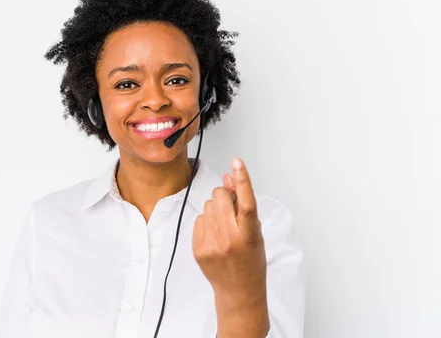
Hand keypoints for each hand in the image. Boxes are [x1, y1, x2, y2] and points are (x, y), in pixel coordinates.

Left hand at [192, 157, 266, 305]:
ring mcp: (211, 244)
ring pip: (207, 206)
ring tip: (224, 227)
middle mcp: (229, 239)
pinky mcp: (198, 249)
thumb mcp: (255, 232)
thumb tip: (229, 178)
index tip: (237, 162)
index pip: (246, 202)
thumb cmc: (251, 260)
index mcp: (249, 235)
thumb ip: (242, 205)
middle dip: (224, 195)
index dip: (242, 180)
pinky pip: (199, 220)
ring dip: (215, 210)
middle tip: (230, 208)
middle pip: (219, 197)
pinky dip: (206, 222)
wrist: (238, 290)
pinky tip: (215, 236)